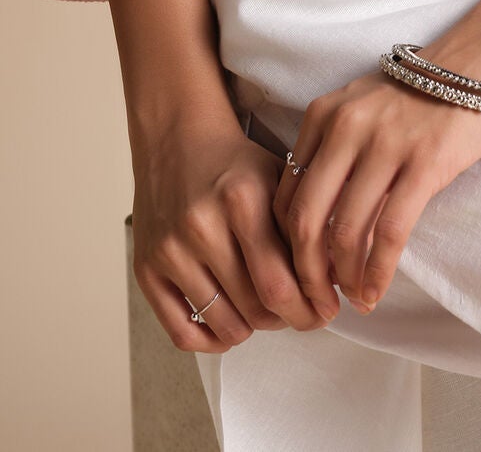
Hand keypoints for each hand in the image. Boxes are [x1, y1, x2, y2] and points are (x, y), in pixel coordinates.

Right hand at [130, 114, 338, 350]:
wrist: (176, 139)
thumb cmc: (234, 162)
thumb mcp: (277, 178)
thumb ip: (304, 225)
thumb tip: (334, 278)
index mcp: (242, 200)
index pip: (280, 283)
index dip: (309, 308)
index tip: (325, 311)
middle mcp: (202, 227)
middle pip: (256, 308)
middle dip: (289, 319)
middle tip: (303, 314)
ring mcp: (170, 251)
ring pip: (225, 324)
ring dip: (255, 329)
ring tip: (268, 313)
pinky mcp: (146, 269)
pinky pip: (182, 333)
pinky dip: (213, 341)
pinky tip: (232, 326)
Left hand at [272, 53, 480, 314]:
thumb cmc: (423, 91)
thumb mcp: (363, 108)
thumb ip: (335, 150)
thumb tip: (314, 222)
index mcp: (324, 116)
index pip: (286, 195)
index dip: (286, 246)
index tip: (299, 274)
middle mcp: (346, 128)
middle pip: (305, 219)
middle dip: (305, 273)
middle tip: (316, 303)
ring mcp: (384, 144)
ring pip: (345, 232)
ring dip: (343, 278)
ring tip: (351, 300)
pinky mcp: (423, 162)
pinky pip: (389, 232)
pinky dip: (377, 271)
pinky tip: (376, 291)